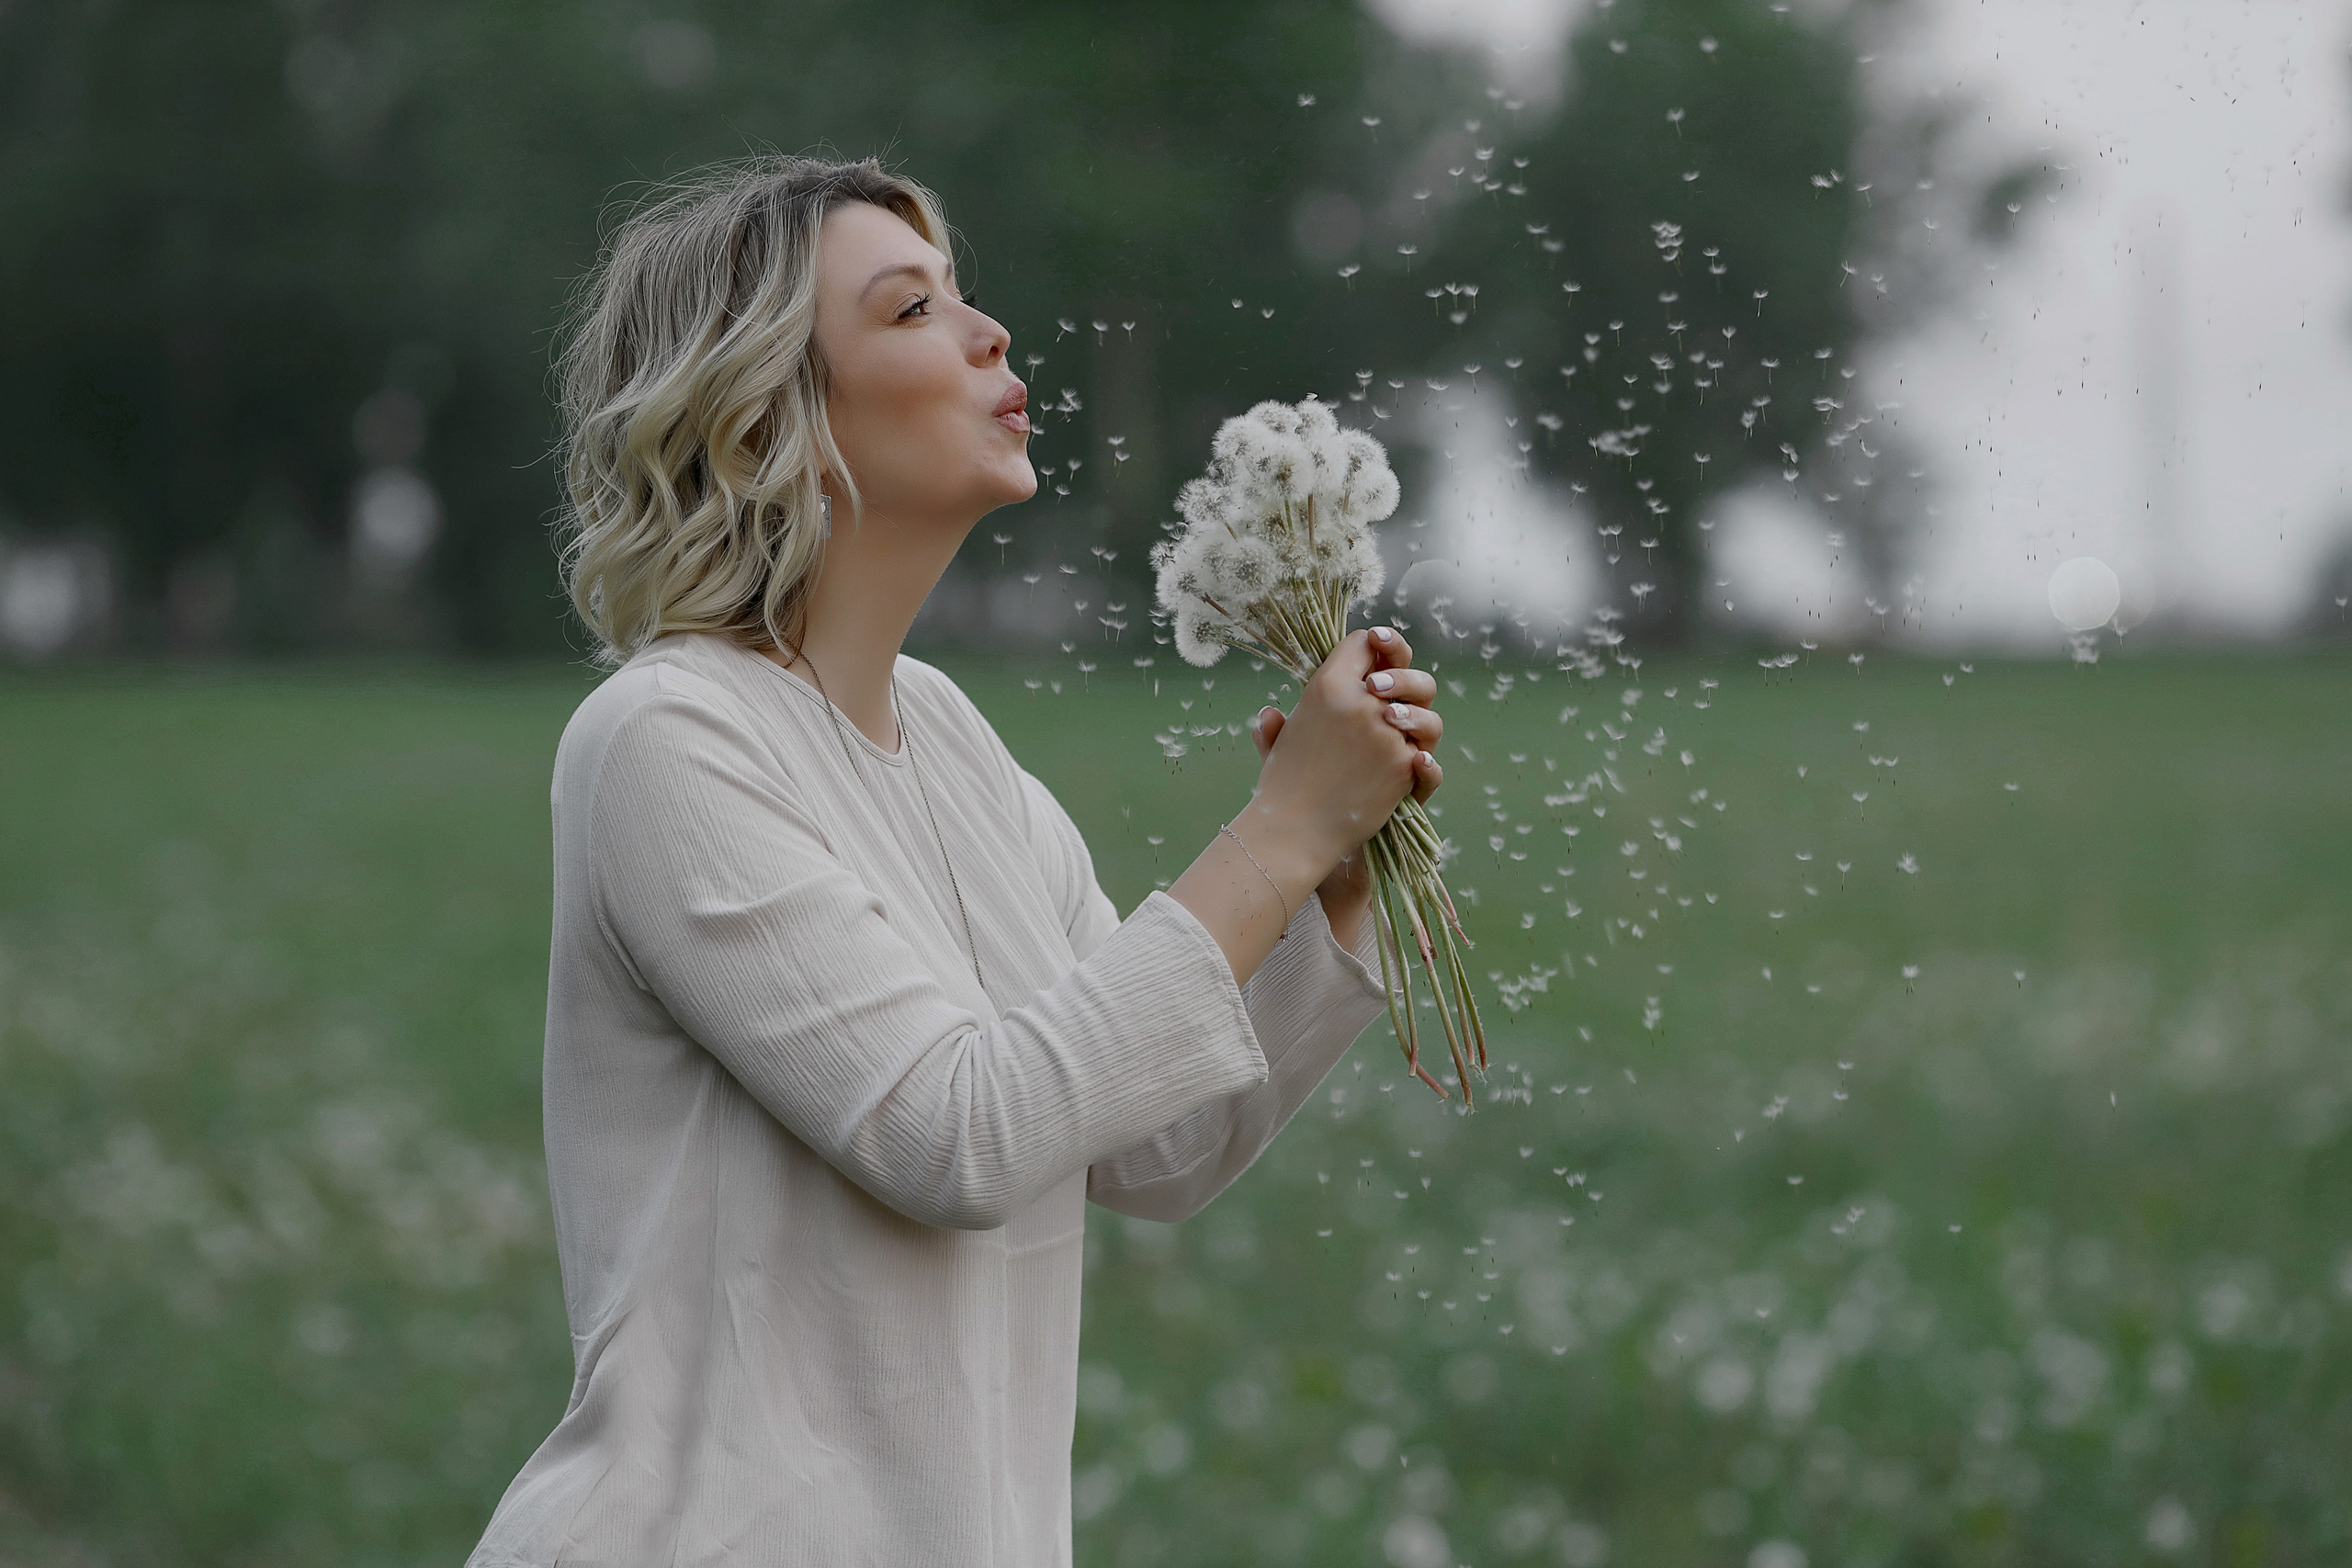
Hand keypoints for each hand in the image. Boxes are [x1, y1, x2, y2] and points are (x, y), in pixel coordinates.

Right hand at [1244, 626, 1443, 878]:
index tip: (1373, 661)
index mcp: (1326, 686)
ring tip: (1399, 735)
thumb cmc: (1281, 788)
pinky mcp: (1404, 763)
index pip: (1362, 642)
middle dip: (1402, 678)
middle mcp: (1360, 702)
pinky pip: (1425, 751)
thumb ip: (1277, 725)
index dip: (1371, 647)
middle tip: (1387, 696)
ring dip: (1415, 718)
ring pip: (1422, 710)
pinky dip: (1422, 758)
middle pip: (1401, 669)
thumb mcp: (1275, 745)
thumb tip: (1271, 714)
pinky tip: (1415, 759)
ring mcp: (1387, 732)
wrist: (1295, 832)